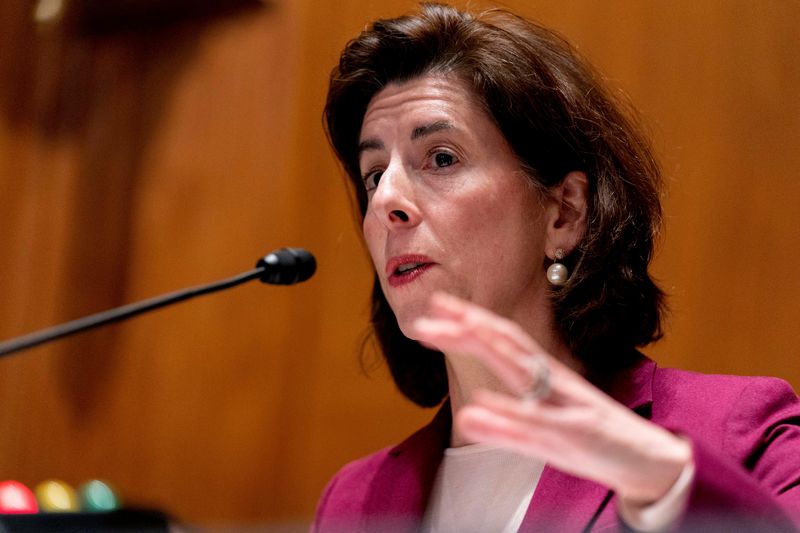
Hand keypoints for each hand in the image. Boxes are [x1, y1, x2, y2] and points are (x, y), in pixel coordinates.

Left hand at [411, 292, 691, 504]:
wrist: (652, 463)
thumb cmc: (594, 443)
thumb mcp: (544, 434)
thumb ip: (508, 423)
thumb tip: (468, 413)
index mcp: (545, 378)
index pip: (504, 340)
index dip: (470, 320)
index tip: (436, 305)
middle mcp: (554, 383)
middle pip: (508, 345)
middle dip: (467, 328)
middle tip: (426, 317)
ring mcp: (566, 405)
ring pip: (522, 372)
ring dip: (484, 349)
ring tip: (451, 332)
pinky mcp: (578, 435)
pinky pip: (539, 423)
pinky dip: (508, 412)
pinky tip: (479, 406)